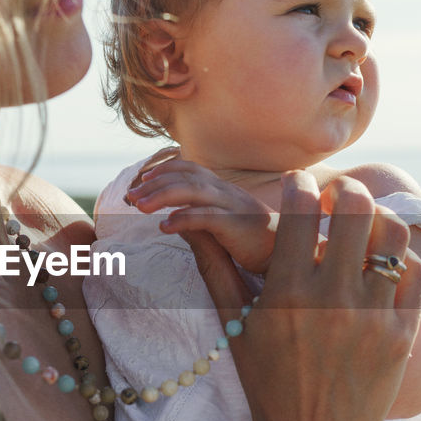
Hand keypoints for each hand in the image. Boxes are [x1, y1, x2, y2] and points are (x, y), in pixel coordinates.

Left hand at [125, 157, 277, 273]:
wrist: (288, 251)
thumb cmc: (254, 240)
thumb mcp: (224, 224)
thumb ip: (199, 217)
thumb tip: (170, 221)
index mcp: (223, 189)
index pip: (190, 169)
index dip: (165, 170)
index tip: (143, 181)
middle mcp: (226, 191)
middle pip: (186, 177)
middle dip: (155, 184)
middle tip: (131, 196)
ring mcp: (233, 206)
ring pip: (193, 191)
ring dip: (162, 196)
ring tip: (140, 207)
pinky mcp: (237, 224)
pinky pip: (206, 217)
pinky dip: (184, 219)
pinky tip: (165, 227)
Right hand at [194, 171, 420, 420]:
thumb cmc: (266, 384)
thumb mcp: (233, 327)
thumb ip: (215, 269)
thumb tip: (185, 225)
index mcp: (286, 292)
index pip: (301, 209)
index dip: (302, 186)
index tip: (301, 187)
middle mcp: (332, 298)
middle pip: (355, 208)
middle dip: (347, 193)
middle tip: (340, 199)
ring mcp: (372, 315)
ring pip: (393, 235)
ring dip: (381, 220)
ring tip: (368, 227)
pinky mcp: (401, 334)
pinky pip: (414, 274)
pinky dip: (401, 260)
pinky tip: (384, 266)